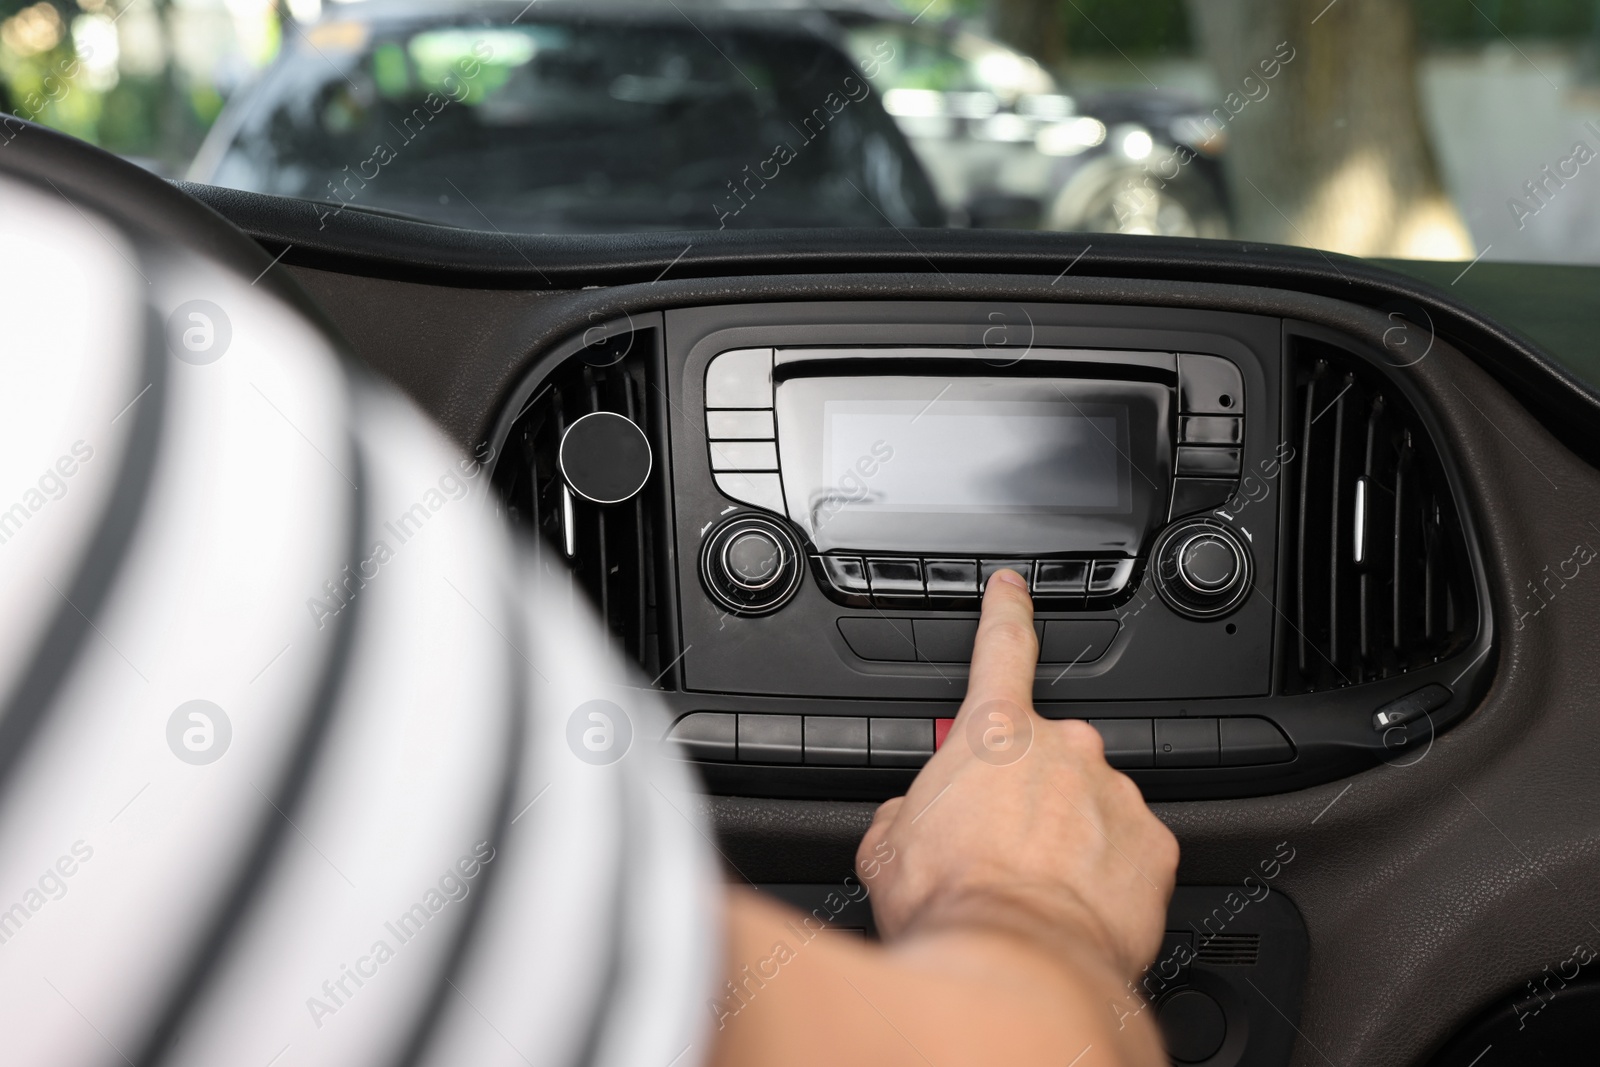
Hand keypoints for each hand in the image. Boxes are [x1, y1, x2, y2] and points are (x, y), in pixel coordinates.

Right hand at [856, 569, 1178, 981]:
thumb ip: (908, 807)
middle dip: (1028, 798)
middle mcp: (1063, 750)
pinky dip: (1108, 876)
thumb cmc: (951, 903)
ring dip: (1069, 839)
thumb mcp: (887, 845)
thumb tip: (914, 818)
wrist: (1016, 963)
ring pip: (1092, 807)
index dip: (1005, 614)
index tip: (1013, 589)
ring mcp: (1114, 796)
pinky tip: (1076, 907)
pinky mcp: (1154, 847)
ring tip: (1036, 891)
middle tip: (1002, 852)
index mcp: (993, 734)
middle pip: (1046, 759)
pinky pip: (1130, 852)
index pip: (1001, 650)